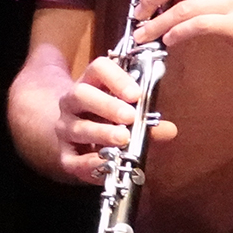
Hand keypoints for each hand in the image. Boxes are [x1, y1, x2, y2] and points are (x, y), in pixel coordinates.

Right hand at [53, 56, 177, 184]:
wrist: (79, 142)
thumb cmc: (110, 122)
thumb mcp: (130, 115)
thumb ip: (148, 121)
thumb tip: (169, 130)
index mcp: (92, 84)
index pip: (98, 69)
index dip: (116, 78)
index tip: (136, 93)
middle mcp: (73, 103)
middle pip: (81, 94)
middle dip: (106, 105)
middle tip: (130, 116)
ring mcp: (65, 128)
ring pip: (76, 127)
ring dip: (101, 133)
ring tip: (123, 139)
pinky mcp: (64, 155)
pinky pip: (72, 159)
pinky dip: (89, 163)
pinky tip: (107, 164)